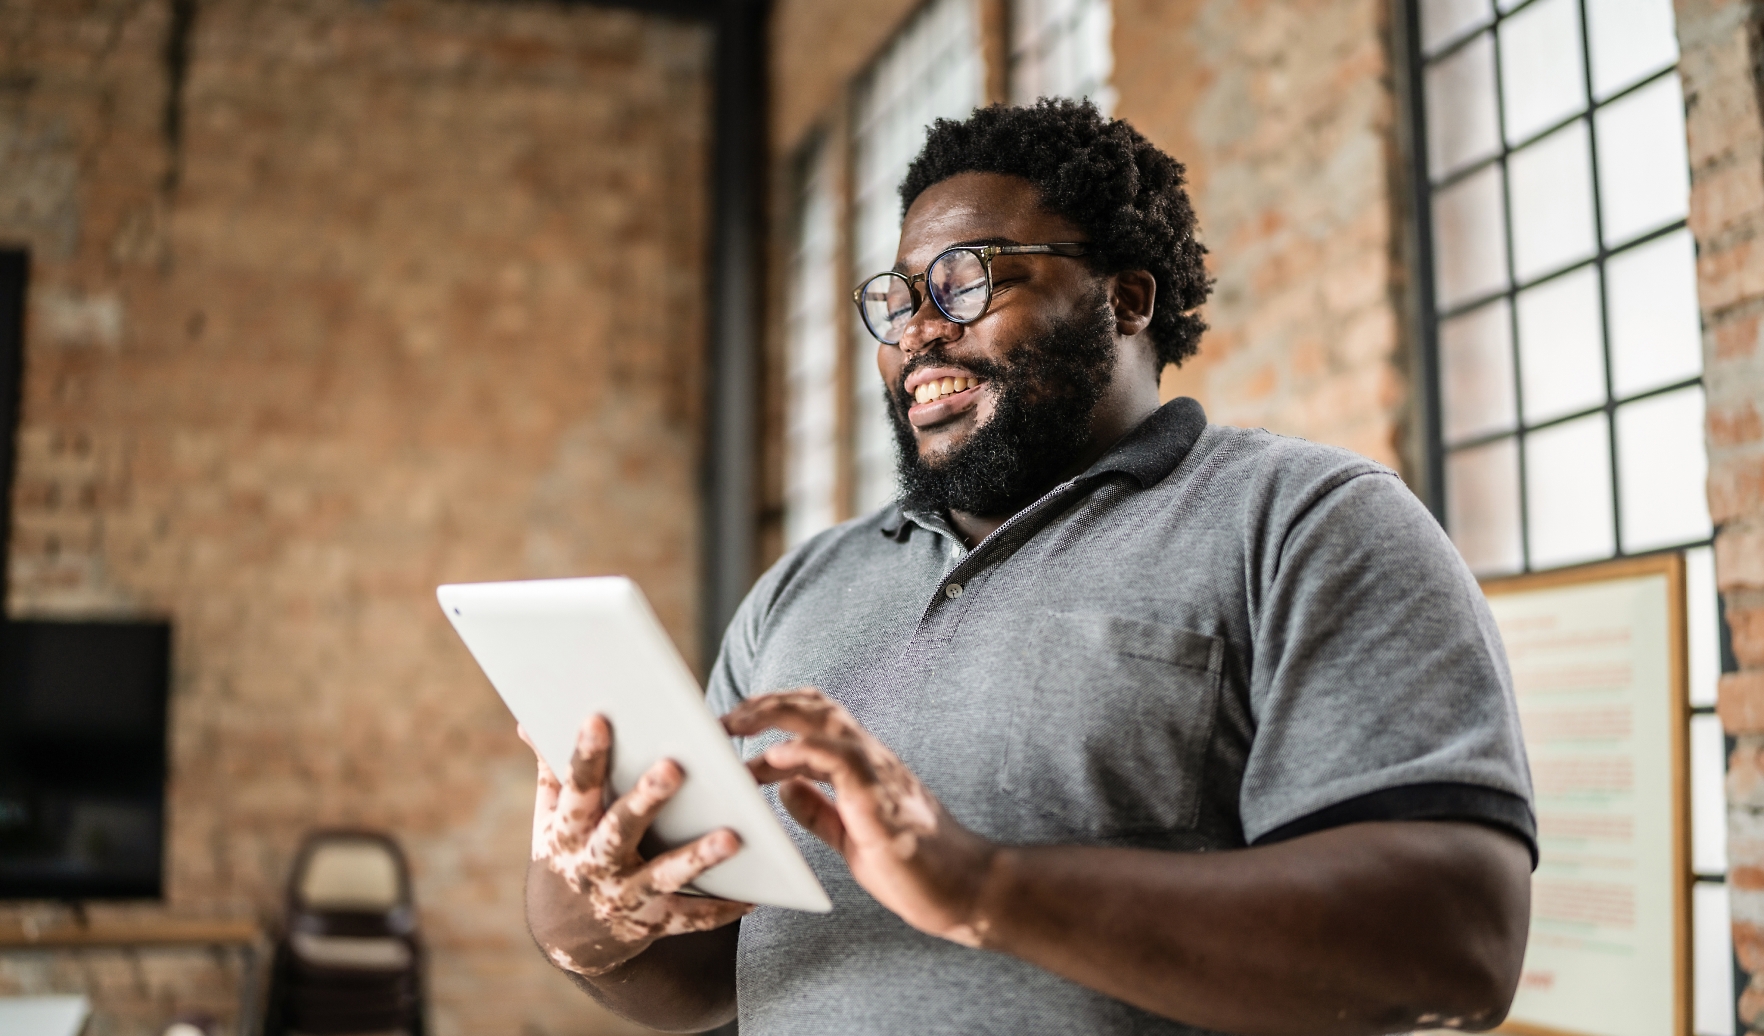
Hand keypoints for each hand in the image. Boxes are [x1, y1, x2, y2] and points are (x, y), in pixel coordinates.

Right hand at [523, 715, 752, 976]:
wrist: (566, 938)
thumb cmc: (566, 856)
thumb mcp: (549, 818)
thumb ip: (552, 771)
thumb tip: (529, 719)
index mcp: (568, 831)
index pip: (575, 787)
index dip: (585, 755)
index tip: (598, 718)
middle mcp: (594, 865)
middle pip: (620, 829)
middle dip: (645, 800)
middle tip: (674, 767)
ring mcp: (624, 896)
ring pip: (663, 877)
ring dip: (697, 858)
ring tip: (733, 837)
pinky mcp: (652, 923)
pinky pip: (690, 918)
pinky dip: (720, 910)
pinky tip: (753, 896)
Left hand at [723, 688, 997, 945]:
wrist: (967, 891)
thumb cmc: (914, 868)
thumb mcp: (851, 837)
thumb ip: (819, 810)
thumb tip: (783, 786)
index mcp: (863, 766)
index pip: (816, 718)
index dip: (774, 712)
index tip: (734, 725)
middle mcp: (870, 758)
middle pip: (815, 705)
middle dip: (765, 703)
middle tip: (722, 718)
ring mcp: (878, 773)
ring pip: (823, 720)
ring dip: (773, 716)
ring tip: (733, 726)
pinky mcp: (880, 798)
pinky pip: (838, 759)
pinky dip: (801, 752)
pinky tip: (770, 760)